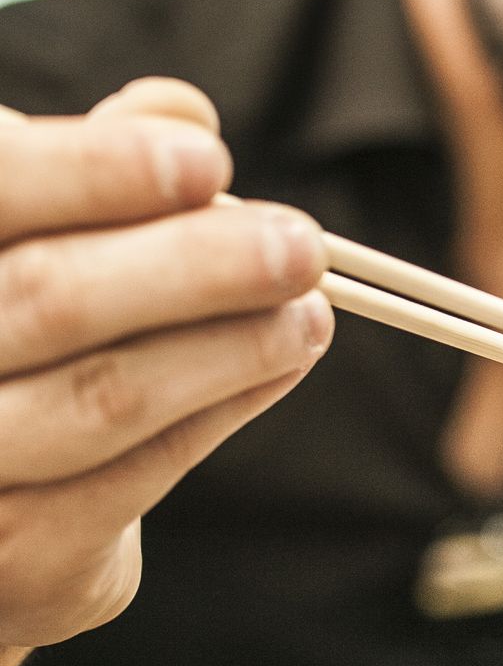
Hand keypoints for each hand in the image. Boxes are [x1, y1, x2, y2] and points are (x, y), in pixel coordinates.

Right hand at [0, 81, 331, 654]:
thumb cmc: (13, 326)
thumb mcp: (38, 225)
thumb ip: (91, 160)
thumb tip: (178, 111)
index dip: (93, 172)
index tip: (207, 162)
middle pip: (47, 299)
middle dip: (194, 266)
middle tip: (299, 245)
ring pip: (100, 398)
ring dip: (228, 347)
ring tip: (310, 311)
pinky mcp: (9, 554)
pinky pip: (132, 478)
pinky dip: (220, 411)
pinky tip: (280, 363)